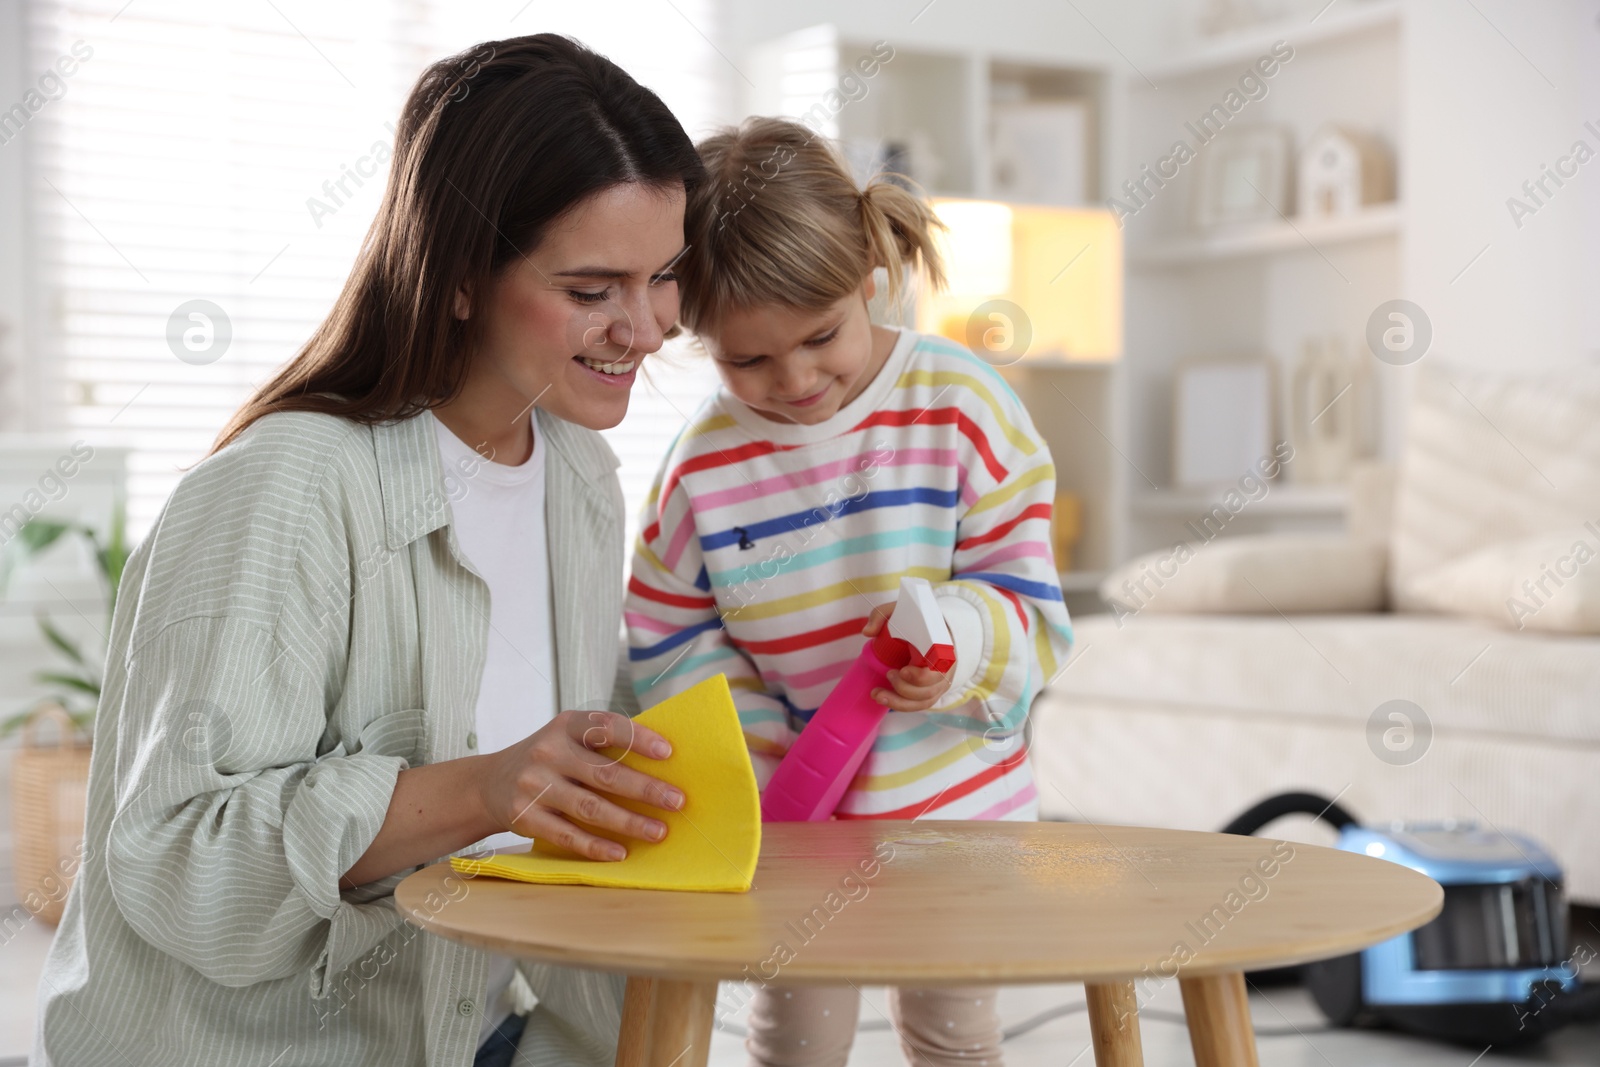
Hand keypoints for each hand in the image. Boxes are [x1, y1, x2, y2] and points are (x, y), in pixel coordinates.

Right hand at [476, 710, 683, 861]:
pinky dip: (596, 846)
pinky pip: (568, 835)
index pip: (606, 726)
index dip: (639, 738)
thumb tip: (661, 765)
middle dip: (646, 789)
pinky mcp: (526, 817)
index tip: (669, 753)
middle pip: (605, 773)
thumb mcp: (567, 738)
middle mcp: (549, 752)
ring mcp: (535, 786)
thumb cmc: (548, 759)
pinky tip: (621, 852)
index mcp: (566, 725)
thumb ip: (603, 745)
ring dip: (629, 822)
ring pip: (590, 808)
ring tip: (659, 831)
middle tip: (678, 801)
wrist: (488, 784)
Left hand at [862, 602, 954, 711]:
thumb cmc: (913, 620)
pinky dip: (901, 706)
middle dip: (906, 688)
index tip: (903, 671)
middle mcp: (945, 668)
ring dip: (899, 702)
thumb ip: (880, 615)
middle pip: (931, 689)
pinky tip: (883, 700)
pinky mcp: (931, 691)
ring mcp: (939, 682)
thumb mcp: (897, 611)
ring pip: (924, 701)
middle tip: (889, 674)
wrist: (929, 629)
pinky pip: (919, 705)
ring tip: (877, 693)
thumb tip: (867, 632)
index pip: (940, 668)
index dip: (923, 676)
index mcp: (941, 648)